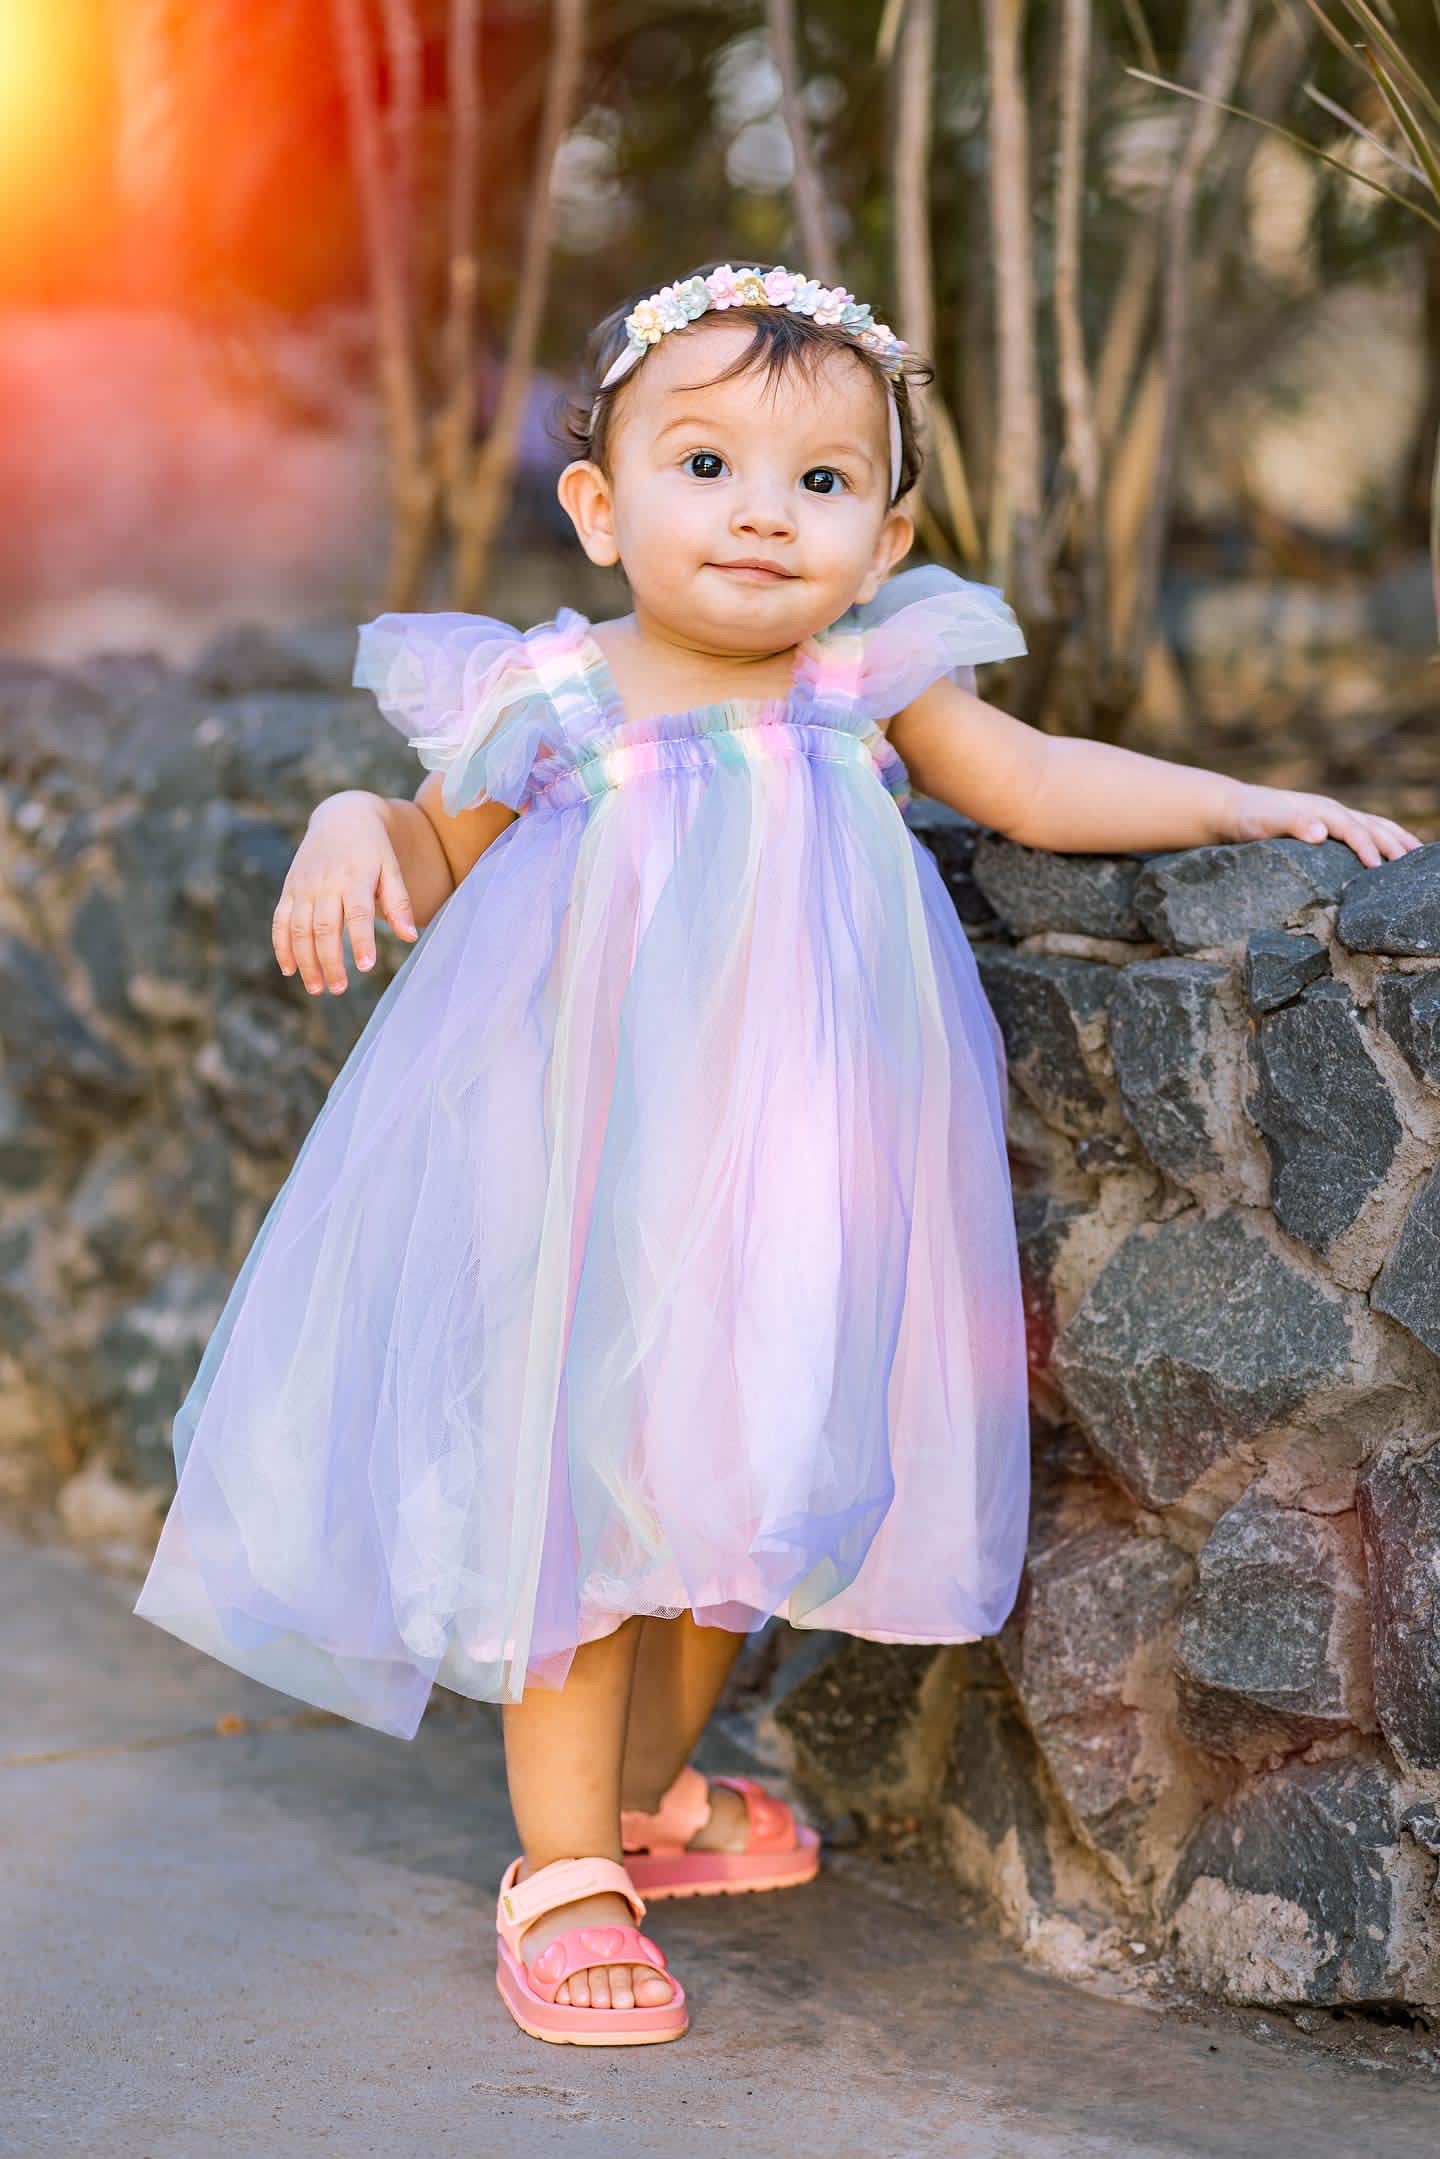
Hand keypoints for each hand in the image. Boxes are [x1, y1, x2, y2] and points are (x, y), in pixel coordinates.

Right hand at [272, 791, 418, 994]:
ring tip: (317, 988)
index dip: (361, 941)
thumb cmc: (373, 849)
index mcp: (355, 877)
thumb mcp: (391, 869)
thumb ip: (399, 903)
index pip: (358, 914)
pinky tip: (289, 970)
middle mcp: (326, 883)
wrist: (341, 817)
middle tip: (338, 989)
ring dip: (305, 961)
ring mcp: (304, 886)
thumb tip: (410, 937)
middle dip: (330, 961)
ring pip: (298, 929)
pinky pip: (280, 921)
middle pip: (324, 927)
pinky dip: (281, 946)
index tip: (366, 967)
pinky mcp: (289, 889)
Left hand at [1222, 780, 1425, 870]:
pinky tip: (1390, 852)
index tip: (1377, 869)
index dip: (1367, 847)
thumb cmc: (1249, 818)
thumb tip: (1321, 833)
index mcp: (1322, 811)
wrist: (1233, 809)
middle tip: (1414, 868)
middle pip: (1373, 825)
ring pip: (1374, 825)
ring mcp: (1332, 816)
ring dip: (1397, 839)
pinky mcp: (1328, 825)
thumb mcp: (1264, 822)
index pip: (1354, 829)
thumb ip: (1291, 823)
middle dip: (1395, 844)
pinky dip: (1383, 838)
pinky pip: (1364, 829)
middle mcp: (1332, 811)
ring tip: (1417, 856)